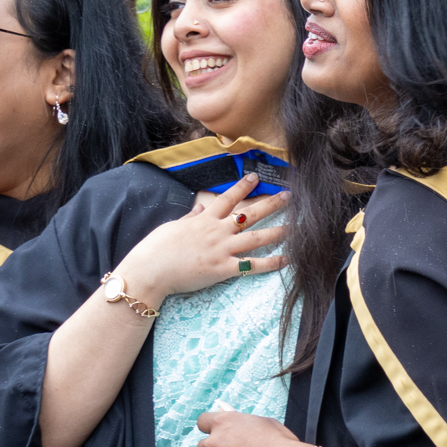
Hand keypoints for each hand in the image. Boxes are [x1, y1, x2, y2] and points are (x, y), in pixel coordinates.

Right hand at [120, 174, 288, 306]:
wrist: (150, 270)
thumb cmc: (156, 249)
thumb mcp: (172, 227)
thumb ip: (189, 217)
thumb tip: (199, 206)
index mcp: (204, 219)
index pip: (227, 198)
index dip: (243, 186)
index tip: (255, 177)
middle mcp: (217, 231)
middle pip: (249, 213)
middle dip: (271, 203)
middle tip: (288, 195)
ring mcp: (222, 249)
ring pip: (257, 237)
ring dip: (278, 231)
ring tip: (296, 226)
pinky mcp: (223, 268)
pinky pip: (252, 265)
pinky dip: (271, 263)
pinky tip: (286, 259)